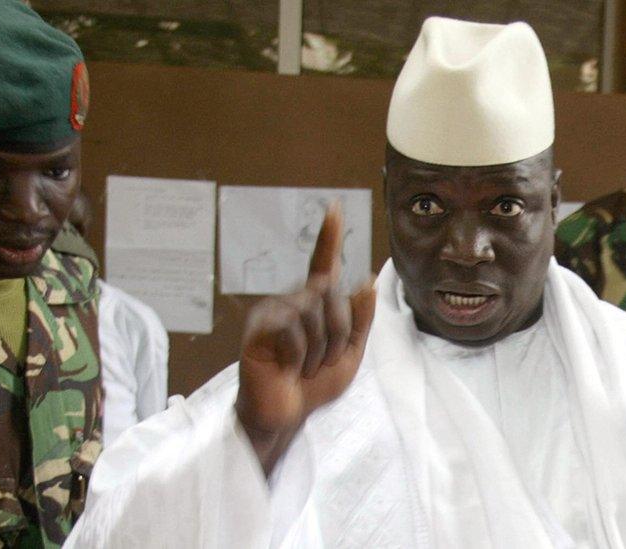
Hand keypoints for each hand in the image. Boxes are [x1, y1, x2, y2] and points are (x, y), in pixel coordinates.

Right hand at [235, 203, 375, 472]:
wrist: (285, 417)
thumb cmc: (313, 386)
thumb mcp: (349, 354)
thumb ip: (360, 320)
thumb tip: (366, 281)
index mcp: (313, 305)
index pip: (323, 265)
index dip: (329, 238)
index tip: (335, 209)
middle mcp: (292, 301)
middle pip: (330, 295)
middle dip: (338, 333)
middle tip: (319, 362)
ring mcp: (273, 313)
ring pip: (314, 312)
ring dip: (319, 349)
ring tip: (301, 368)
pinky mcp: (258, 329)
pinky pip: (293, 329)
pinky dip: (298, 354)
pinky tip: (286, 369)